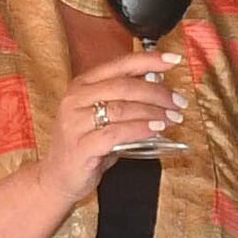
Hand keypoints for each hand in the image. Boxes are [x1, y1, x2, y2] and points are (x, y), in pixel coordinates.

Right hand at [40, 51, 188, 198]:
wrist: (58, 178)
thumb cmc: (86, 145)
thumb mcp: (104, 116)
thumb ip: (126, 98)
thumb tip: (158, 78)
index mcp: (82, 85)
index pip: (119, 64)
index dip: (149, 59)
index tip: (175, 59)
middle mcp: (75, 99)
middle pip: (124, 86)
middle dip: (157, 93)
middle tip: (179, 102)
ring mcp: (75, 123)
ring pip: (122, 109)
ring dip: (154, 112)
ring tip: (173, 118)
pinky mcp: (81, 147)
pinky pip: (116, 133)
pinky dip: (140, 130)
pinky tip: (157, 130)